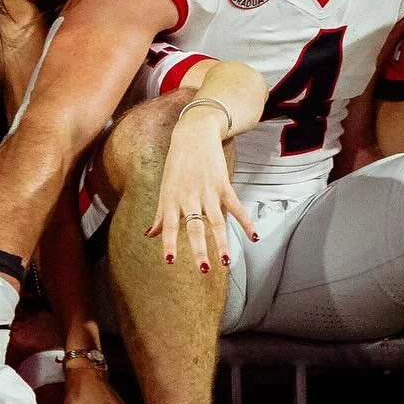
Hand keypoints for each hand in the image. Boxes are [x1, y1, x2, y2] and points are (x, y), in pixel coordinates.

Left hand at [147, 108, 256, 270]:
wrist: (194, 135)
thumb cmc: (176, 165)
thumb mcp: (165, 189)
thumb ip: (159, 215)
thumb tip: (149, 235)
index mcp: (171, 200)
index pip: (168, 226)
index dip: (168, 243)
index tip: (170, 261)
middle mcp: (189, 197)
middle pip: (195, 227)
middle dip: (199, 249)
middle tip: (204, 269)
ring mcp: (208, 192)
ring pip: (217, 221)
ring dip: (222, 242)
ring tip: (225, 262)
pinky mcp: (224, 185)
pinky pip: (236, 207)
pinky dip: (245, 222)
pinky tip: (253, 236)